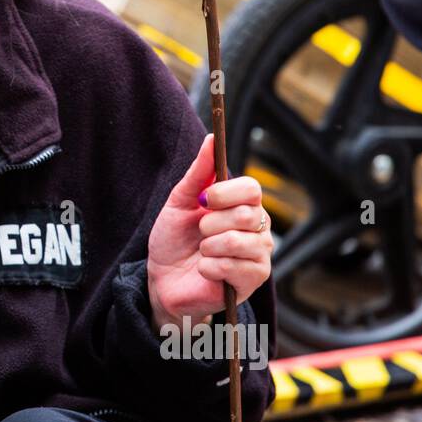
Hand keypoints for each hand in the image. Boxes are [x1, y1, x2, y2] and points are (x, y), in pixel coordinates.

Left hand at [146, 134, 272, 333]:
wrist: (163, 280)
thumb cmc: (174, 240)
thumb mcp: (180, 202)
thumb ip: (199, 173)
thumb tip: (211, 140)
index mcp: (243, 206)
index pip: (252, 189)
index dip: (226, 192)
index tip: (204, 200)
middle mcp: (258, 229)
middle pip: (247, 214)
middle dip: (211, 223)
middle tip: (200, 232)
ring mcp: (258, 256)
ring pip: (239, 241)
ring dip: (208, 246)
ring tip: (202, 252)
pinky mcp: (252, 281)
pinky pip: (232, 266)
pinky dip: (208, 267)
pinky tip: (204, 270)